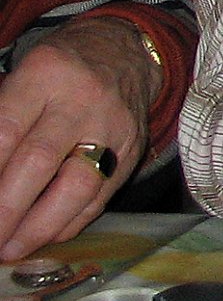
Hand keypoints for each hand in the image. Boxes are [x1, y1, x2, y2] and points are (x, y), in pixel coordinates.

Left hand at [0, 16, 156, 258]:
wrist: (126, 52)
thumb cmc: (60, 69)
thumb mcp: (22, 77)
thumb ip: (3, 123)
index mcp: (45, 74)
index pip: (6, 130)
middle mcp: (83, 100)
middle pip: (39, 160)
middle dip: (6, 208)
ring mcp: (113, 127)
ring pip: (77, 185)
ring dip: (39, 226)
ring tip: (11, 249)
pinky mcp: (133, 150)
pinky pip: (101, 196)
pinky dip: (70, 223)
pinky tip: (45, 236)